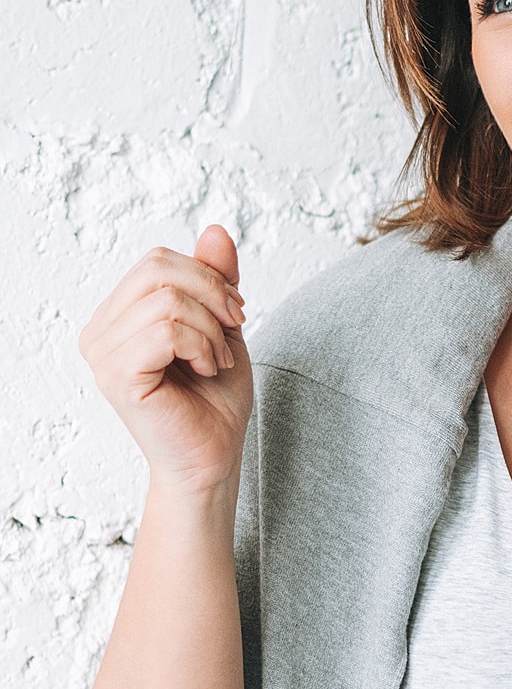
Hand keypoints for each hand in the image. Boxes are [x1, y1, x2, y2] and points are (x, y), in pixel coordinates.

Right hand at [78, 225, 252, 494]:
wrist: (214, 458)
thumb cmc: (214, 400)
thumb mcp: (222, 326)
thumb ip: (215, 279)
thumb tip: (216, 230)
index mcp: (117, 317)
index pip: (158, 261)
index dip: (207, 277)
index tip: (235, 313)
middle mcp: (99, 332)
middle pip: (159, 269)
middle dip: (212, 294)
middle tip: (233, 329)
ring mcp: (102, 355)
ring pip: (166, 300)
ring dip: (210, 330)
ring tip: (216, 360)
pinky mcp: (117, 376)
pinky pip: (165, 331)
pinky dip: (200, 346)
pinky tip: (205, 370)